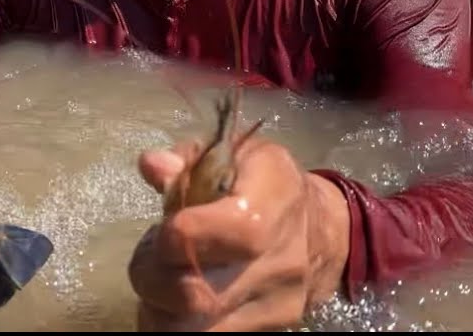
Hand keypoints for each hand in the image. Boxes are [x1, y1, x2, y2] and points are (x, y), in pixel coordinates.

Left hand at [128, 134, 350, 330]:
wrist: (323, 232)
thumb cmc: (265, 184)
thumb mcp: (236, 153)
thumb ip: (188, 157)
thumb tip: (152, 167)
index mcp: (275, 199)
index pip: (236, 232)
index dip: (184, 234)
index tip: (166, 227)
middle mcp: (282, 259)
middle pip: (200, 296)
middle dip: (153, 279)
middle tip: (149, 259)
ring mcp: (277, 304)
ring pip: (197, 330)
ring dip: (160, 309)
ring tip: (160, 282)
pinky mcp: (269, 330)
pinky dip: (176, 324)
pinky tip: (174, 302)